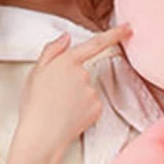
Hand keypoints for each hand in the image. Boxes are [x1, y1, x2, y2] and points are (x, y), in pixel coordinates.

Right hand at [3, 24, 131, 163]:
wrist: (41, 135)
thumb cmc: (34, 105)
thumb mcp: (35, 73)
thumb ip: (52, 51)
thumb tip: (67, 38)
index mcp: (66, 61)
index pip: (95, 43)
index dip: (115, 34)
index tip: (129, 28)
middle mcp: (83, 74)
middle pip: (83, 72)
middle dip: (71, 82)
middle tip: (54, 96)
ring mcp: (92, 91)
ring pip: (87, 89)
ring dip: (76, 96)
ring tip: (59, 108)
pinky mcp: (97, 108)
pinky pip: (92, 104)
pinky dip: (83, 109)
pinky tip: (69, 116)